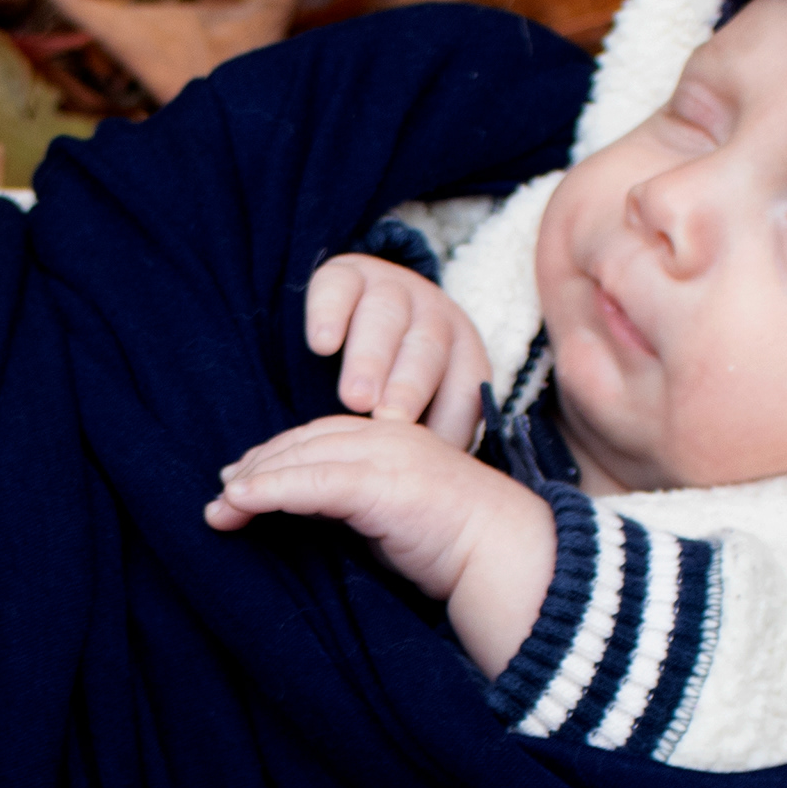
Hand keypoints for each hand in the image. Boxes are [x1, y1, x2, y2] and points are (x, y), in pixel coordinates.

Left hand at [206, 415, 555, 676]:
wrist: (505, 554)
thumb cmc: (453, 546)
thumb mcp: (393, 516)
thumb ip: (356, 505)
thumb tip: (309, 518)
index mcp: (392, 437)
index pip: (319, 437)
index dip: (275, 457)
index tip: (241, 481)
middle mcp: (386, 435)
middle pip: (302, 442)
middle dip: (256, 468)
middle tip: (220, 496)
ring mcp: (385, 454)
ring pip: (300, 459)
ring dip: (252, 483)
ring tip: (218, 509)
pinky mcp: (381, 483)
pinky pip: (311, 483)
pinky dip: (269, 492)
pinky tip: (239, 505)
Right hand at [306, 253, 486, 446]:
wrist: (351, 316)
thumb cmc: (383, 392)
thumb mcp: (412, 417)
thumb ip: (417, 452)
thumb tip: (424, 513)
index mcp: (460, 355)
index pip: (465, 387)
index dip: (450, 419)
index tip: (430, 453)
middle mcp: (431, 318)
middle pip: (428, 350)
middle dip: (410, 387)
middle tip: (390, 422)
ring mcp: (390, 290)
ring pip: (388, 318)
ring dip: (372, 359)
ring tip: (355, 399)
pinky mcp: (347, 274)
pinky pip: (341, 288)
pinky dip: (331, 315)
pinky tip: (321, 346)